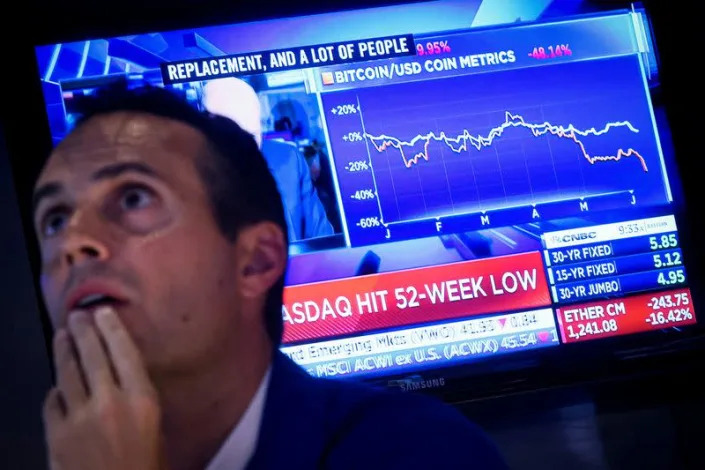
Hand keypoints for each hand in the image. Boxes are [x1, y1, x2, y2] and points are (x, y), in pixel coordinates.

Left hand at [44, 307, 164, 469]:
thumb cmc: (146, 468)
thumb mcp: (155, 428)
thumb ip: (136, 400)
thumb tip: (117, 378)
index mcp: (142, 400)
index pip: (123, 351)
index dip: (111, 328)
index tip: (103, 312)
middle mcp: (110, 402)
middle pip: (92, 355)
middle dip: (83, 331)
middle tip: (78, 315)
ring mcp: (79, 419)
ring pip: (66, 373)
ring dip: (63, 351)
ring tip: (62, 336)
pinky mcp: (57, 436)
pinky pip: (52, 402)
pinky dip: (55, 391)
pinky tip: (57, 385)